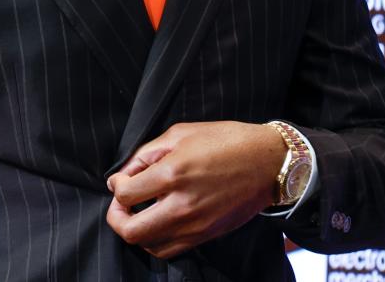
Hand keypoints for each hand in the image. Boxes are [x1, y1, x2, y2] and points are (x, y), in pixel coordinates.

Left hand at [105, 121, 285, 259]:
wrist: (268, 163)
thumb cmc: (226, 141)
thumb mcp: (181, 133)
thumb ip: (147, 154)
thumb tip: (125, 174)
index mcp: (173, 174)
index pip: (126, 194)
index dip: (117, 186)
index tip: (121, 180)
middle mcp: (181, 205)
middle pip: (130, 231)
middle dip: (117, 217)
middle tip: (121, 204)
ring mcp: (195, 225)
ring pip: (148, 246)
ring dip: (136, 231)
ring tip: (139, 214)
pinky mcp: (206, 235)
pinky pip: (170, 251)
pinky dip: (156, 241)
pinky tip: (158, 223)